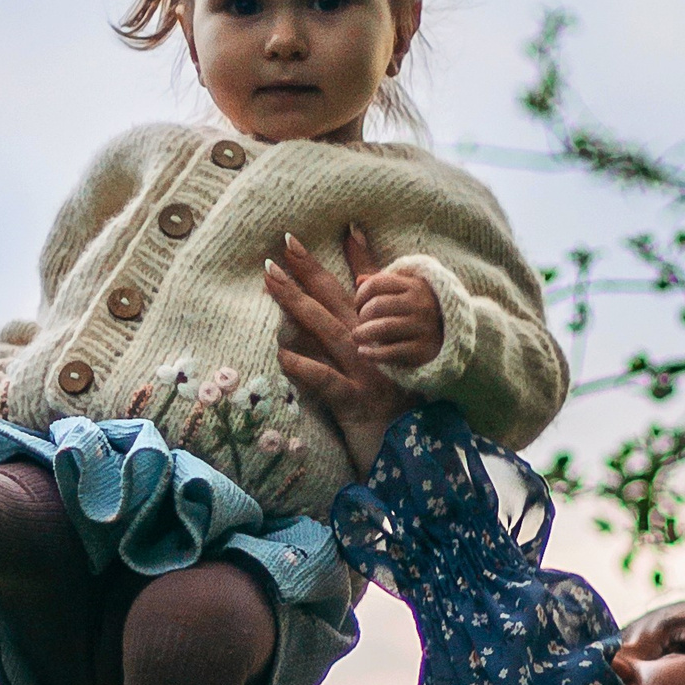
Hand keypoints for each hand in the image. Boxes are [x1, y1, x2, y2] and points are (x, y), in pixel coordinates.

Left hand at [264, 226, 420, 472]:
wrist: (413, 454)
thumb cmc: (395, 407)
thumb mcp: (387, 363)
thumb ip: (373, 330)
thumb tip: (357, 299)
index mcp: (378, 335)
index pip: (361, 288)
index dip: (345, 258)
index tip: (318, 230)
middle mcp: (373, 348)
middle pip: (338, 302)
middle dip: (309, 272)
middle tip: (281, 246)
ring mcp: (366, 373)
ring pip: (329, 332)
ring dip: (299, 305)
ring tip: (271, 281)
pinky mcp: (357, 403)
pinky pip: (328, 383)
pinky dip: (306, 368)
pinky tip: (282, 354)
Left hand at [354, 266, 441, 368]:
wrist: (451, 336)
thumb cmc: (419, 310)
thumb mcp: (407, 291)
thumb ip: (383, 283)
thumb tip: (359, 280)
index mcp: (416, 285)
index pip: (376, 283)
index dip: (360, 294)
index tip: (358, 305)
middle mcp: (421, 305)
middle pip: (376, 306)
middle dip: (362, 315)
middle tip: (361, 322)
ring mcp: (423, 328)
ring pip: (381, 328)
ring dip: (362, 333)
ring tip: (357, 336)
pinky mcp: (422, 350)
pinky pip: (389, 352)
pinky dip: (371, 353)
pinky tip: (362, 352)